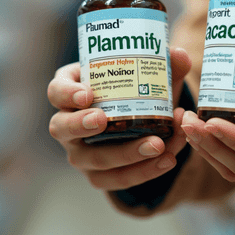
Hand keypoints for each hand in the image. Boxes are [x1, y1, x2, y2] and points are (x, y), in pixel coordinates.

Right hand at [47, 47, 191, 190]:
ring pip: (92, 159)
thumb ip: (163, 66)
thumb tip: (179, 55)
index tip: (87, 94)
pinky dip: (145, 171)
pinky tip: (167, 159)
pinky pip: (116, 179)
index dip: (66, 93)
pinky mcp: (98, 175)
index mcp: (72, 92)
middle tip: (102, 120)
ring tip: (157, 144)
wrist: (143, 127)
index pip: (56, 91)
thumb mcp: (144, 77)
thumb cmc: (134, 93)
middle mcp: (68, 124)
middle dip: (80, 125)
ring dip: (126, 154)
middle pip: (61, 127)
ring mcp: (80, 153)